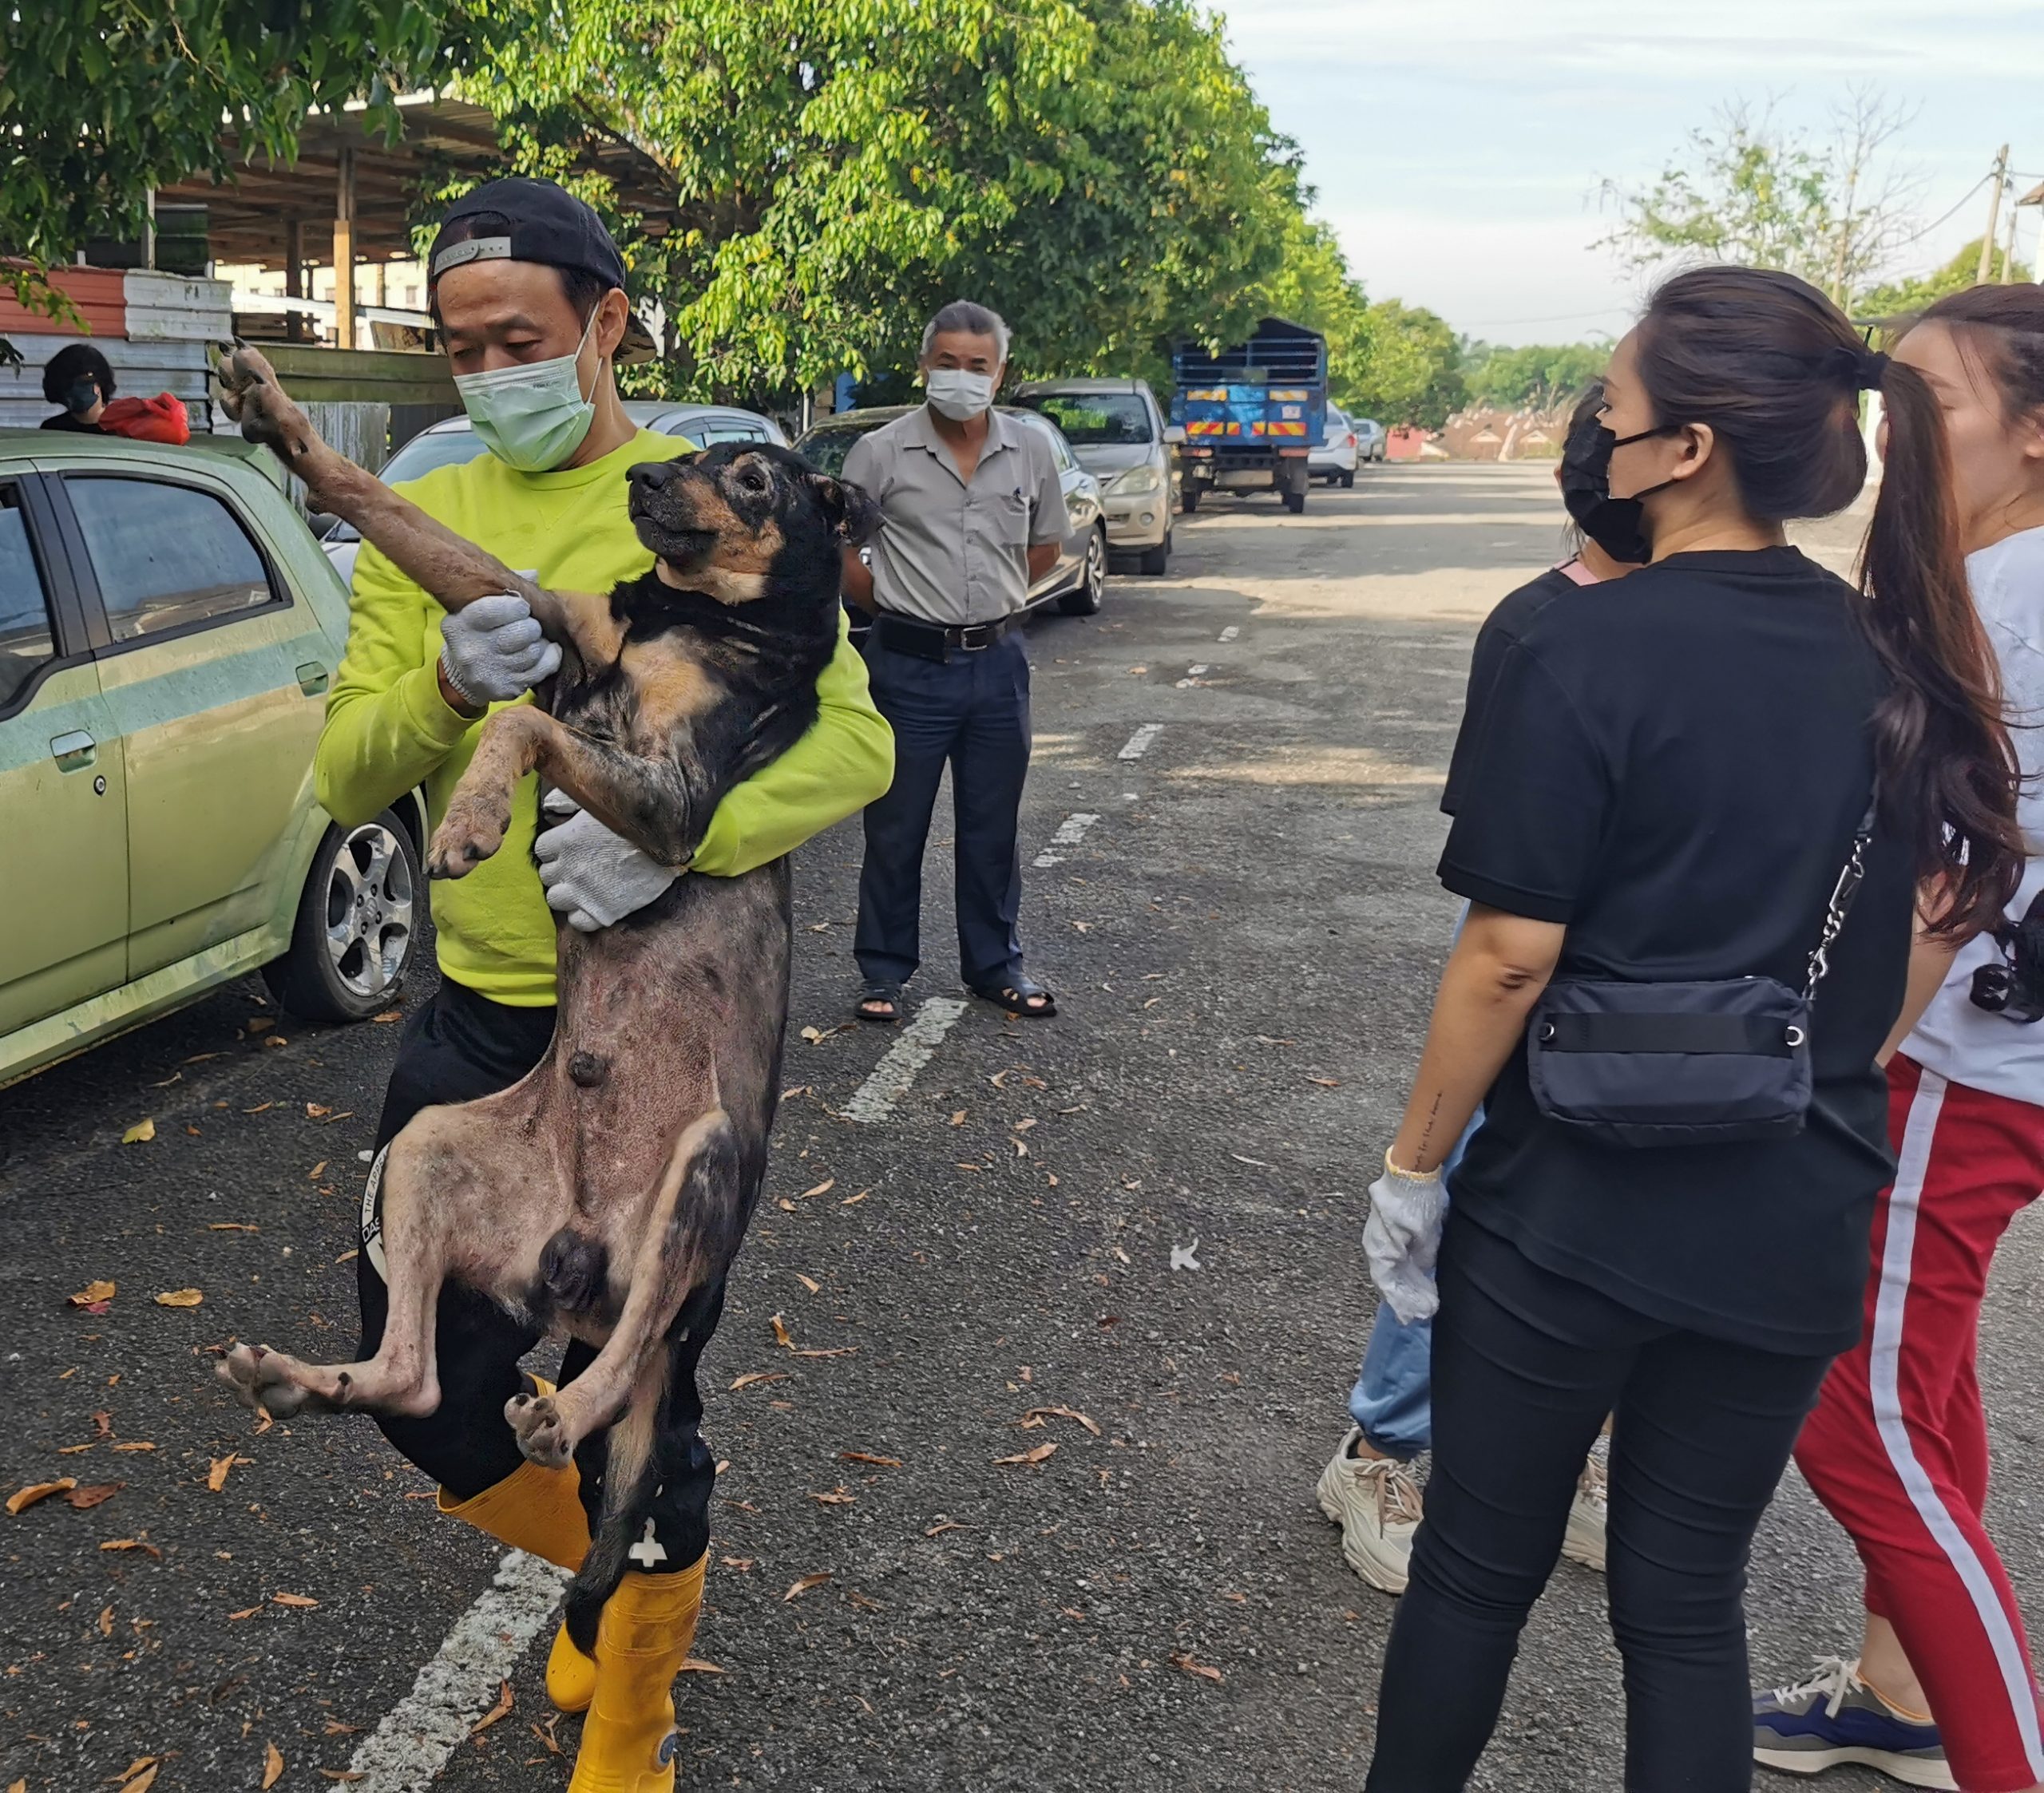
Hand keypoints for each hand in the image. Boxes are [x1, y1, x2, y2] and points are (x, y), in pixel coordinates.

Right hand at [438, 593, 561, 707]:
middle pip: (521, 632)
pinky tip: (546, 651)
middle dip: (532, 627)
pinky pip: (539, 670)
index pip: (496, 610)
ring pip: (533, 652)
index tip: (521, 607)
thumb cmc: (479, 632)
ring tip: (533, 640)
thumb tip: (533, 575)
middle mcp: (470, 649)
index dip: (517, 606)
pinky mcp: (503, 688)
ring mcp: (486, 672)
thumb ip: (504, 589)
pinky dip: (549, 658)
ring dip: (539, 644)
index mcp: (461, 623)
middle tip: (530, 626)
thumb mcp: (479, 607)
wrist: (464, 675)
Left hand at [533, 792, 680, 932]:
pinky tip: (595, 903)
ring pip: (556, 899)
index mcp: (565, 840)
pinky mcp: (601, 913)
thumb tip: (548, 806)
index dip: (556, 849)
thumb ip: (567, 799)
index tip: (571, 848)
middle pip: (547, 875)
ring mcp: (583, 893)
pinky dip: (583, 915)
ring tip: (585, 886)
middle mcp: (568, 868)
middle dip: (561, 870)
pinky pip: (577, 921)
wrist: (670, 846)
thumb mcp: (601, 801)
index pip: (542, 849)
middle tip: (582, 866)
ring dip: (568, 893)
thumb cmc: (636, 820)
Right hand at [1362, 1160, 1446, 1324]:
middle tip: (1424, 1313)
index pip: (1387, 1284)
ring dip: (1406, 1286)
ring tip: (1424, 1300)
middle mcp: (1376, 1246)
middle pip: (1389, 1279)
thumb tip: (1423, 1268)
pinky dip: (1406, 1271)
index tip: (1416, 1316)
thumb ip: (1423, 1255)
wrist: (1410, 1171)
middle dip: (1405, 1297)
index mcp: (1380, 1249)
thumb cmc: (1416, 1201)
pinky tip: (1418, 1277)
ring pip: (1392, 1269)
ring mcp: (1381, 1238)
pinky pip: (1395, 1258)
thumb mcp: (1425, 1232)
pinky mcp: (1391, 1231)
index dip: (1401, 1302)